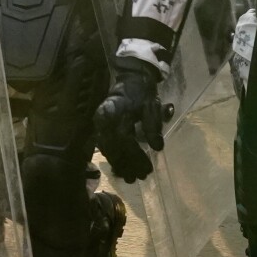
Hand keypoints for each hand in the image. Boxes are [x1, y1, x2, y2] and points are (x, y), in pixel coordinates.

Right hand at [95, 61, 164, 182]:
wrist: (131, 78)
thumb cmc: (142, 93)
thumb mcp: (152, 107)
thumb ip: (153, 127)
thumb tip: (157, 147)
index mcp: (116, 112)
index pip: (125, 140)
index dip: (136, 157)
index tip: (148, 169)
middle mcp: (103, 119)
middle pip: (114, 148)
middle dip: (127, 165)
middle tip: (139, 178)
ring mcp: (99, 123)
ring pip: (107, 149)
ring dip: (119, 164)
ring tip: (131, 178)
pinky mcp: (99, 126)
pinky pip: (104, 146)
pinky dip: (114, 158)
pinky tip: (122, 168)